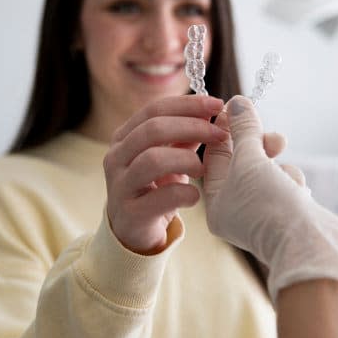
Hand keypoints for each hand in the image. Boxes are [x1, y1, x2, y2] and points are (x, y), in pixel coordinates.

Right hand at [103, 95, 226, 254]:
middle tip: (220, 134)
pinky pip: (160, 197)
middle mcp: (116, 157)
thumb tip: (214, 113)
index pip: (155, 109)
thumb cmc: (155, 188)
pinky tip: (195, 196)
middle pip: (153, 129)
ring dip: (186, 160)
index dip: (188, 105)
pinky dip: (185, 194)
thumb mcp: (169, 156)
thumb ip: (185, 136)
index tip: (218, 104)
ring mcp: (120, 185)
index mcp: (125, 136)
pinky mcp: (130, 213)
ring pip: (152, 160)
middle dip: (192, 127)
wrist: (134, 232)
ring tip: (203, 170)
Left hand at [203, 96, 337, 312]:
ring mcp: (265, 213)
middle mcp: (237, 210)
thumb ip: (243, 130)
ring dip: (280, 166)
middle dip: (260, 146)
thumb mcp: (250, 161)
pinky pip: (288, 184)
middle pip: (244, 162)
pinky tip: (299, 194)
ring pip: (270, 170)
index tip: (239, 109)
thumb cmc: (270, 205)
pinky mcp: (290, 213)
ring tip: (287, 177)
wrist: (311, 245)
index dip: (227, 130)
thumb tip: (237, 102)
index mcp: (216, 202)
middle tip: (274, 138)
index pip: (215, 156)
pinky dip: (294, 182)